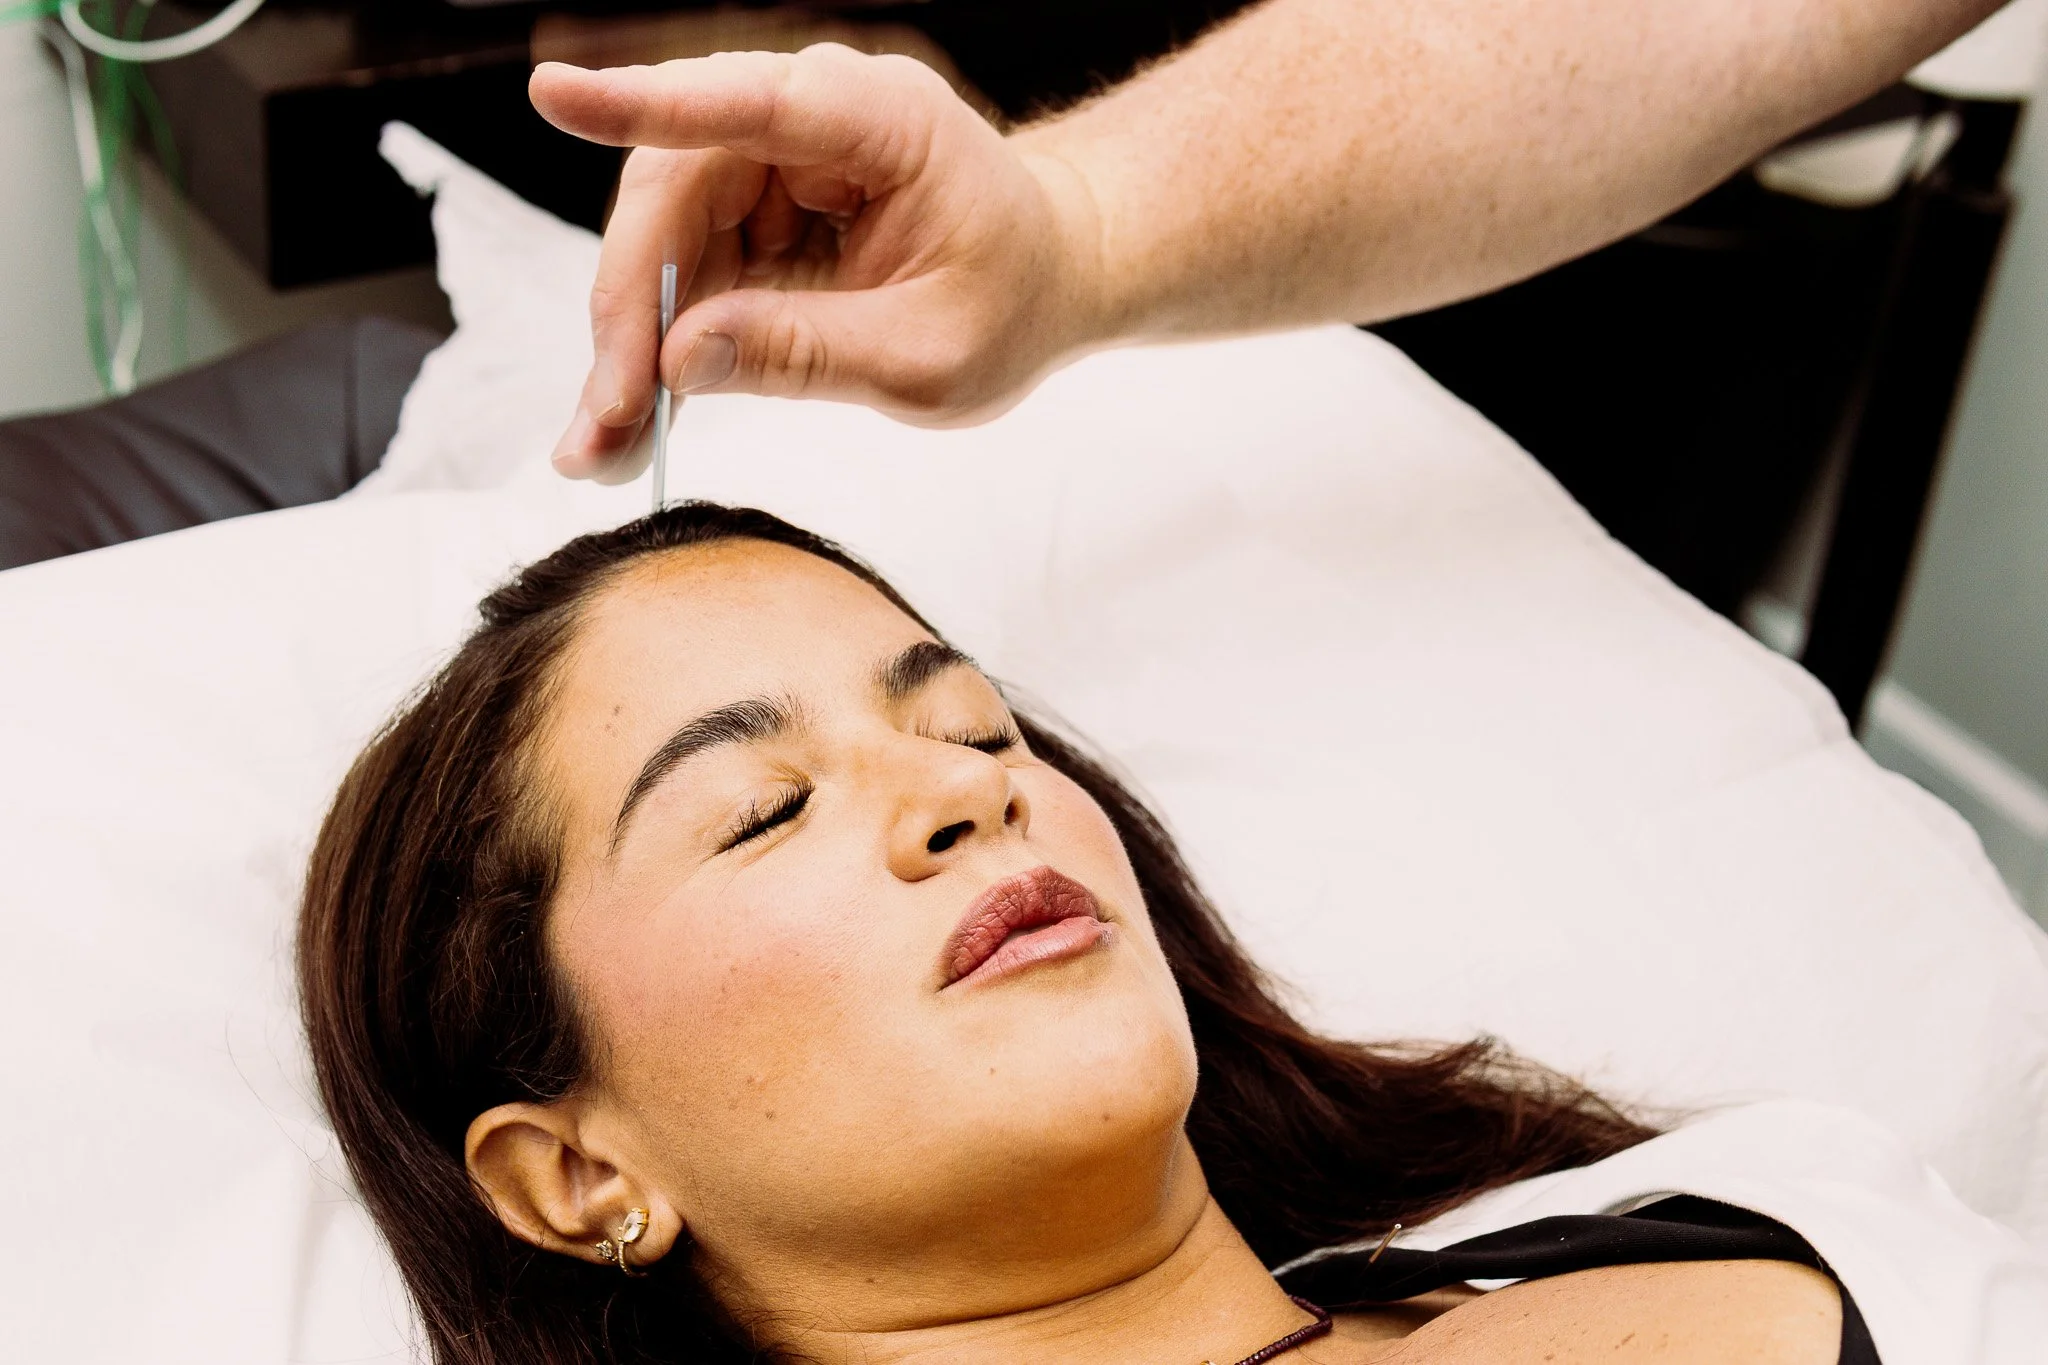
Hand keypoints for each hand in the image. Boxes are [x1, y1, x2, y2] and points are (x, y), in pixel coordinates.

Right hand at [529, 44, 1106, 481]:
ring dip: (627, 343)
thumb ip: (811, 353)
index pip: (752, 103)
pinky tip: (632, 421)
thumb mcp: (930, 357)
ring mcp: (774, 163)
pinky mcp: (751, 211)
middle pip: (675, 186)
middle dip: (626, 308)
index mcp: (884, 123)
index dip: (649, 103)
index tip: (555, 97)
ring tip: (606, 444)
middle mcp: (813, 121)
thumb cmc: (1012, 302)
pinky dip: (656, 346)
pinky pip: (679, 269)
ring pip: (660, 236)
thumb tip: (680, 360)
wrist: (1044, 281)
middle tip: (604, 420)